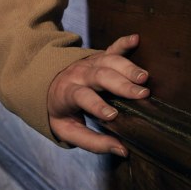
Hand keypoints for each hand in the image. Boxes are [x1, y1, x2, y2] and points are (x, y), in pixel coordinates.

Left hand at [47, 34, 149, 157]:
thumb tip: (122, 150)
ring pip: (108, 61)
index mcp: (67, 93)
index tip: (113, 115)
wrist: (46, 84)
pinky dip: (123, 43)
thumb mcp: (66, 130)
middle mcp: (78, 74)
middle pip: (99, 76)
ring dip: (127, 67)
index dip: (96, 105)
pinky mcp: (98, 57)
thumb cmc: (60, 112)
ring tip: (144, 78)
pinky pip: (111, 48)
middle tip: (142, 94)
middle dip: (121, 84)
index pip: (81, 97)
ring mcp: (89, 63)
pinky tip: (135, 39)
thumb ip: (92, 142)